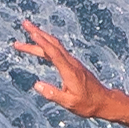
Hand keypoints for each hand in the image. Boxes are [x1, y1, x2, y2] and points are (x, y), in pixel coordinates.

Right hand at [13, 17, 128, 127]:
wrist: (104, 101)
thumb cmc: (88, 104)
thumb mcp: (70, 103)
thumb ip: (53, 94)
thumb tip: (36, 85)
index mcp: (70, 71)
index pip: (54, 53)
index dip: (42, 42)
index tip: (32, 32)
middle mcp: (71, 63)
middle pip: (53, 44)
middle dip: (38, 32)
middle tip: (25, 23)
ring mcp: (73, 62)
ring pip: (55, 45)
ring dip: (41, 37)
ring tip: (28, 32)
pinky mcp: (73, 65)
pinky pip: (58, 50)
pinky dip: (47, 44)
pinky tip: (40, 44)